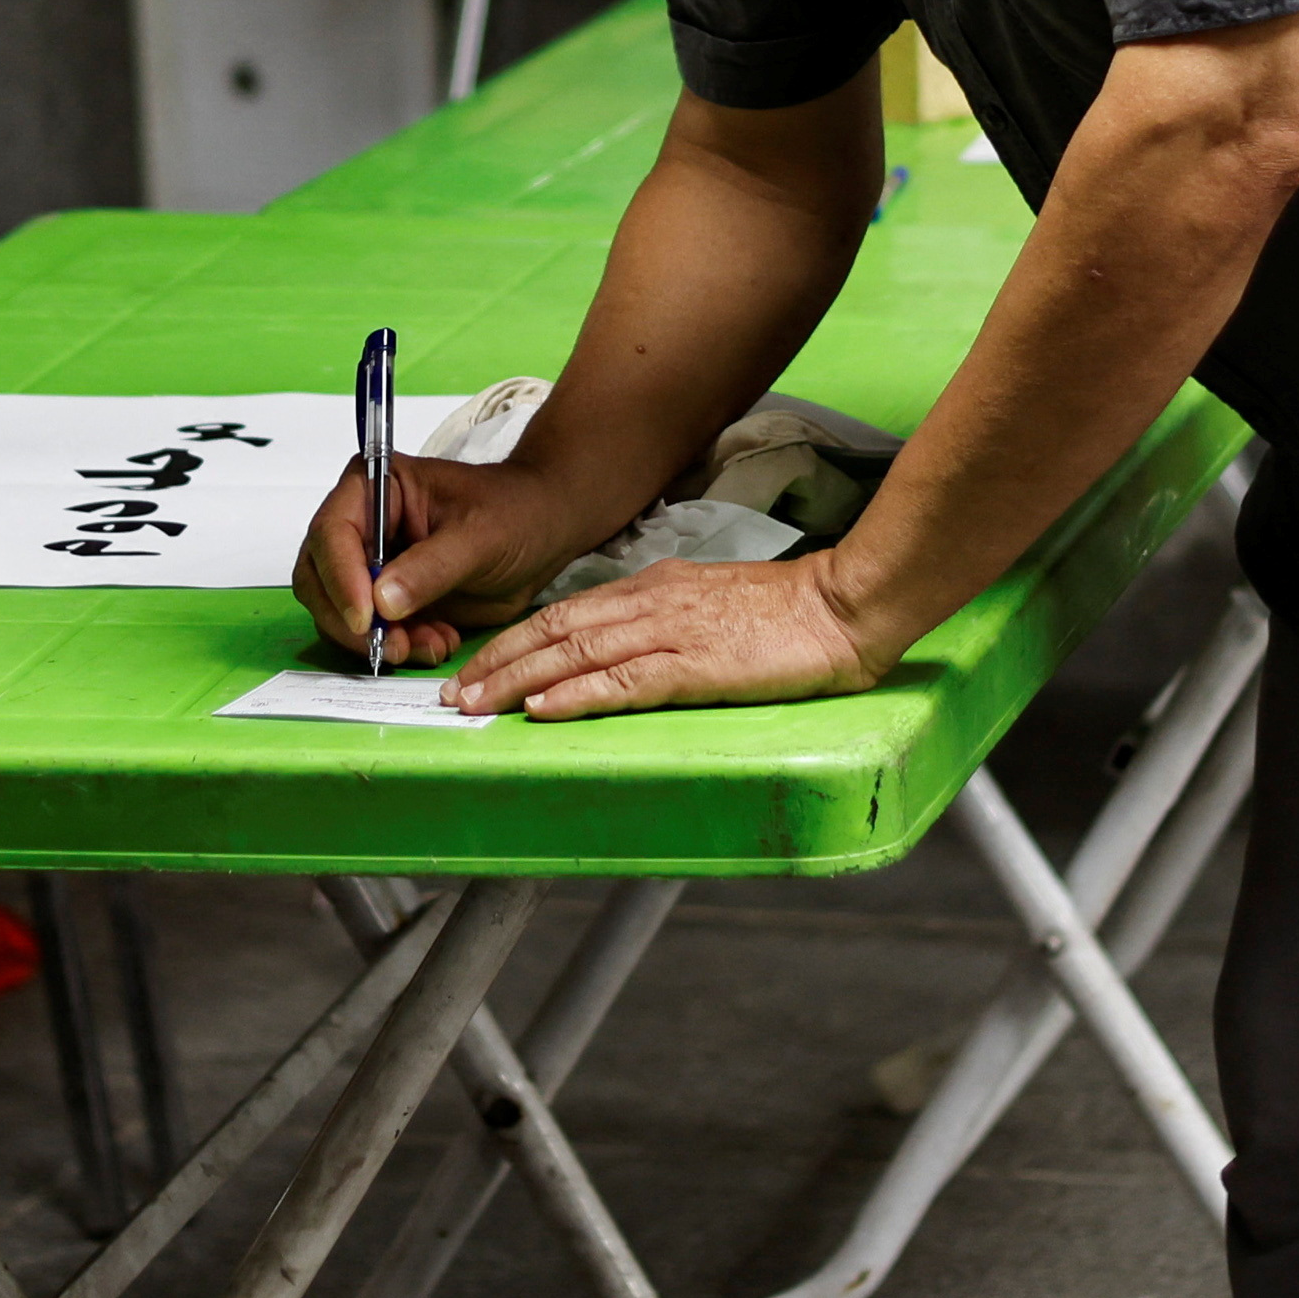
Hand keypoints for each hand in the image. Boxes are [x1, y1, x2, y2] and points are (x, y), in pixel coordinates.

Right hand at [294, 450, 630, 668]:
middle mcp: (360, 523)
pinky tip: (437, 643)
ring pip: (338, 613)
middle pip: (318, 578)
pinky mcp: (384, 599)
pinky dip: (396, 647)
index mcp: (374, 487)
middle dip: (350, 620)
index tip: (366, 618)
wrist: (542, 534)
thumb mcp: (478, 537)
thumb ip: (430, 567)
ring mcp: (368, 564)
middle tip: (392, 647)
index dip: (340, 578)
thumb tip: (381, 601)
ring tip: (430, 646)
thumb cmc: (514, 514)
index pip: (331, 532)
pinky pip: (368, 633)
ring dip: (376, 640)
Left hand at [448, 550, 887, 719]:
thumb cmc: (788, 613)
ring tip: (476, 705)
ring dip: (519, 681)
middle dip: (498, 662)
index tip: (477, 668)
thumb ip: (665, 621)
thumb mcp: (711, 606)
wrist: (844, 606)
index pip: (566, 613)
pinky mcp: (697, 665)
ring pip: (576, 654)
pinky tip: (543, 709)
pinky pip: (624, 681)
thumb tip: (622, 646)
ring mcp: (672, 632)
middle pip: (556, 631)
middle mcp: (651, 603)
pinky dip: (578, 694)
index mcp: (654, 588)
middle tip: (453, 693)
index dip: (514, 641)